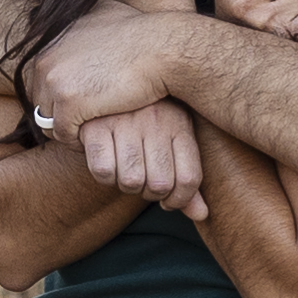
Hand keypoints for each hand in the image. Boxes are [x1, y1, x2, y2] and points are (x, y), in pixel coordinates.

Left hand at [24, 5, 177, 135]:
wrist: (161, 49)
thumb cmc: (143, 35)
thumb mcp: (104, 13)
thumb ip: (84, 21)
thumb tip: (83, 21)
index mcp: (50, 39)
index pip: (40, 80)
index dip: (60, 96)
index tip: (82, 105)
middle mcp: (45, 58)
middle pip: (41, 101)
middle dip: (61, 114)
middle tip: (86, 122)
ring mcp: (54, 80)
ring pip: (48, 121)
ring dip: (68, 129)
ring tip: (91, 131)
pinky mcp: (68, 102)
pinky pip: (63, 134)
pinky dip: (77, 141)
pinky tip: (96, 137)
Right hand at [78, 103, 208, 211]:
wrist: (105, 82)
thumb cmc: (146, 119)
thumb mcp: (172, 140)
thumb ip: (186, 178)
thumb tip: (201, 215)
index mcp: (180, 123)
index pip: (189, 179)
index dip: (178, 201)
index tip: (167, 200)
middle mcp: (156, 120)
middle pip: (159, 185)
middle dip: (149, 194)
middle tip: (143, 182)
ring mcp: (126, 121)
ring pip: (131, 181)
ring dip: (126, 186)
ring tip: (124, 169)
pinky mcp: (95, 125)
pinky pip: (103, 171)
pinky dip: (104, 176)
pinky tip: (106, 160)